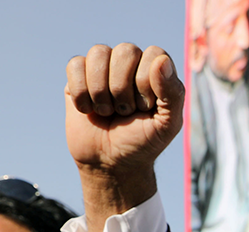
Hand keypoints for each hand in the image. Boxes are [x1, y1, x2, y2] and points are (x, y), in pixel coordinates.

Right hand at [65, 44, 182, 178]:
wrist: (110, 163)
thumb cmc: (143, 142)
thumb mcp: (167, 125)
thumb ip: (173, 94)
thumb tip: (161, 61)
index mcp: (155, 69)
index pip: (153, 54)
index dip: (146, 83)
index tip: (145, 108)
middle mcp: (130, 62)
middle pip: (125, 50)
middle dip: (123, 89)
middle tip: (125, 112)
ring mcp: (103, 67)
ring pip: (98, 53)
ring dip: (101, 91)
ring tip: (106, 111)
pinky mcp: (78, 76)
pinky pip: (75, 65)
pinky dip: (81, 93)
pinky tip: (88, 109)